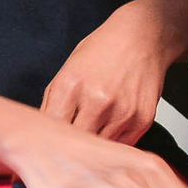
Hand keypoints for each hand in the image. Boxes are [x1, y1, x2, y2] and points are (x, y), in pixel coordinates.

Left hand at [40, 0, 175, 141]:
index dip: (49, 143)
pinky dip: (114, 141)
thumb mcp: (68, 69)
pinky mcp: (142, 119)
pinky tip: (113, 124)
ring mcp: (122, 112)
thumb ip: (53, 103)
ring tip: (95, 130)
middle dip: (71, 147)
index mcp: (70, 86)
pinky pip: (121, 146)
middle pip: (75, 145)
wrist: (143, 37)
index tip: (50, 146)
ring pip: (99, 150)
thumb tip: (44, 134)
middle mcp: (97, 101)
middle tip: (71, 145)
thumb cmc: (104, 50)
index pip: (52, 132)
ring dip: (95, 146)